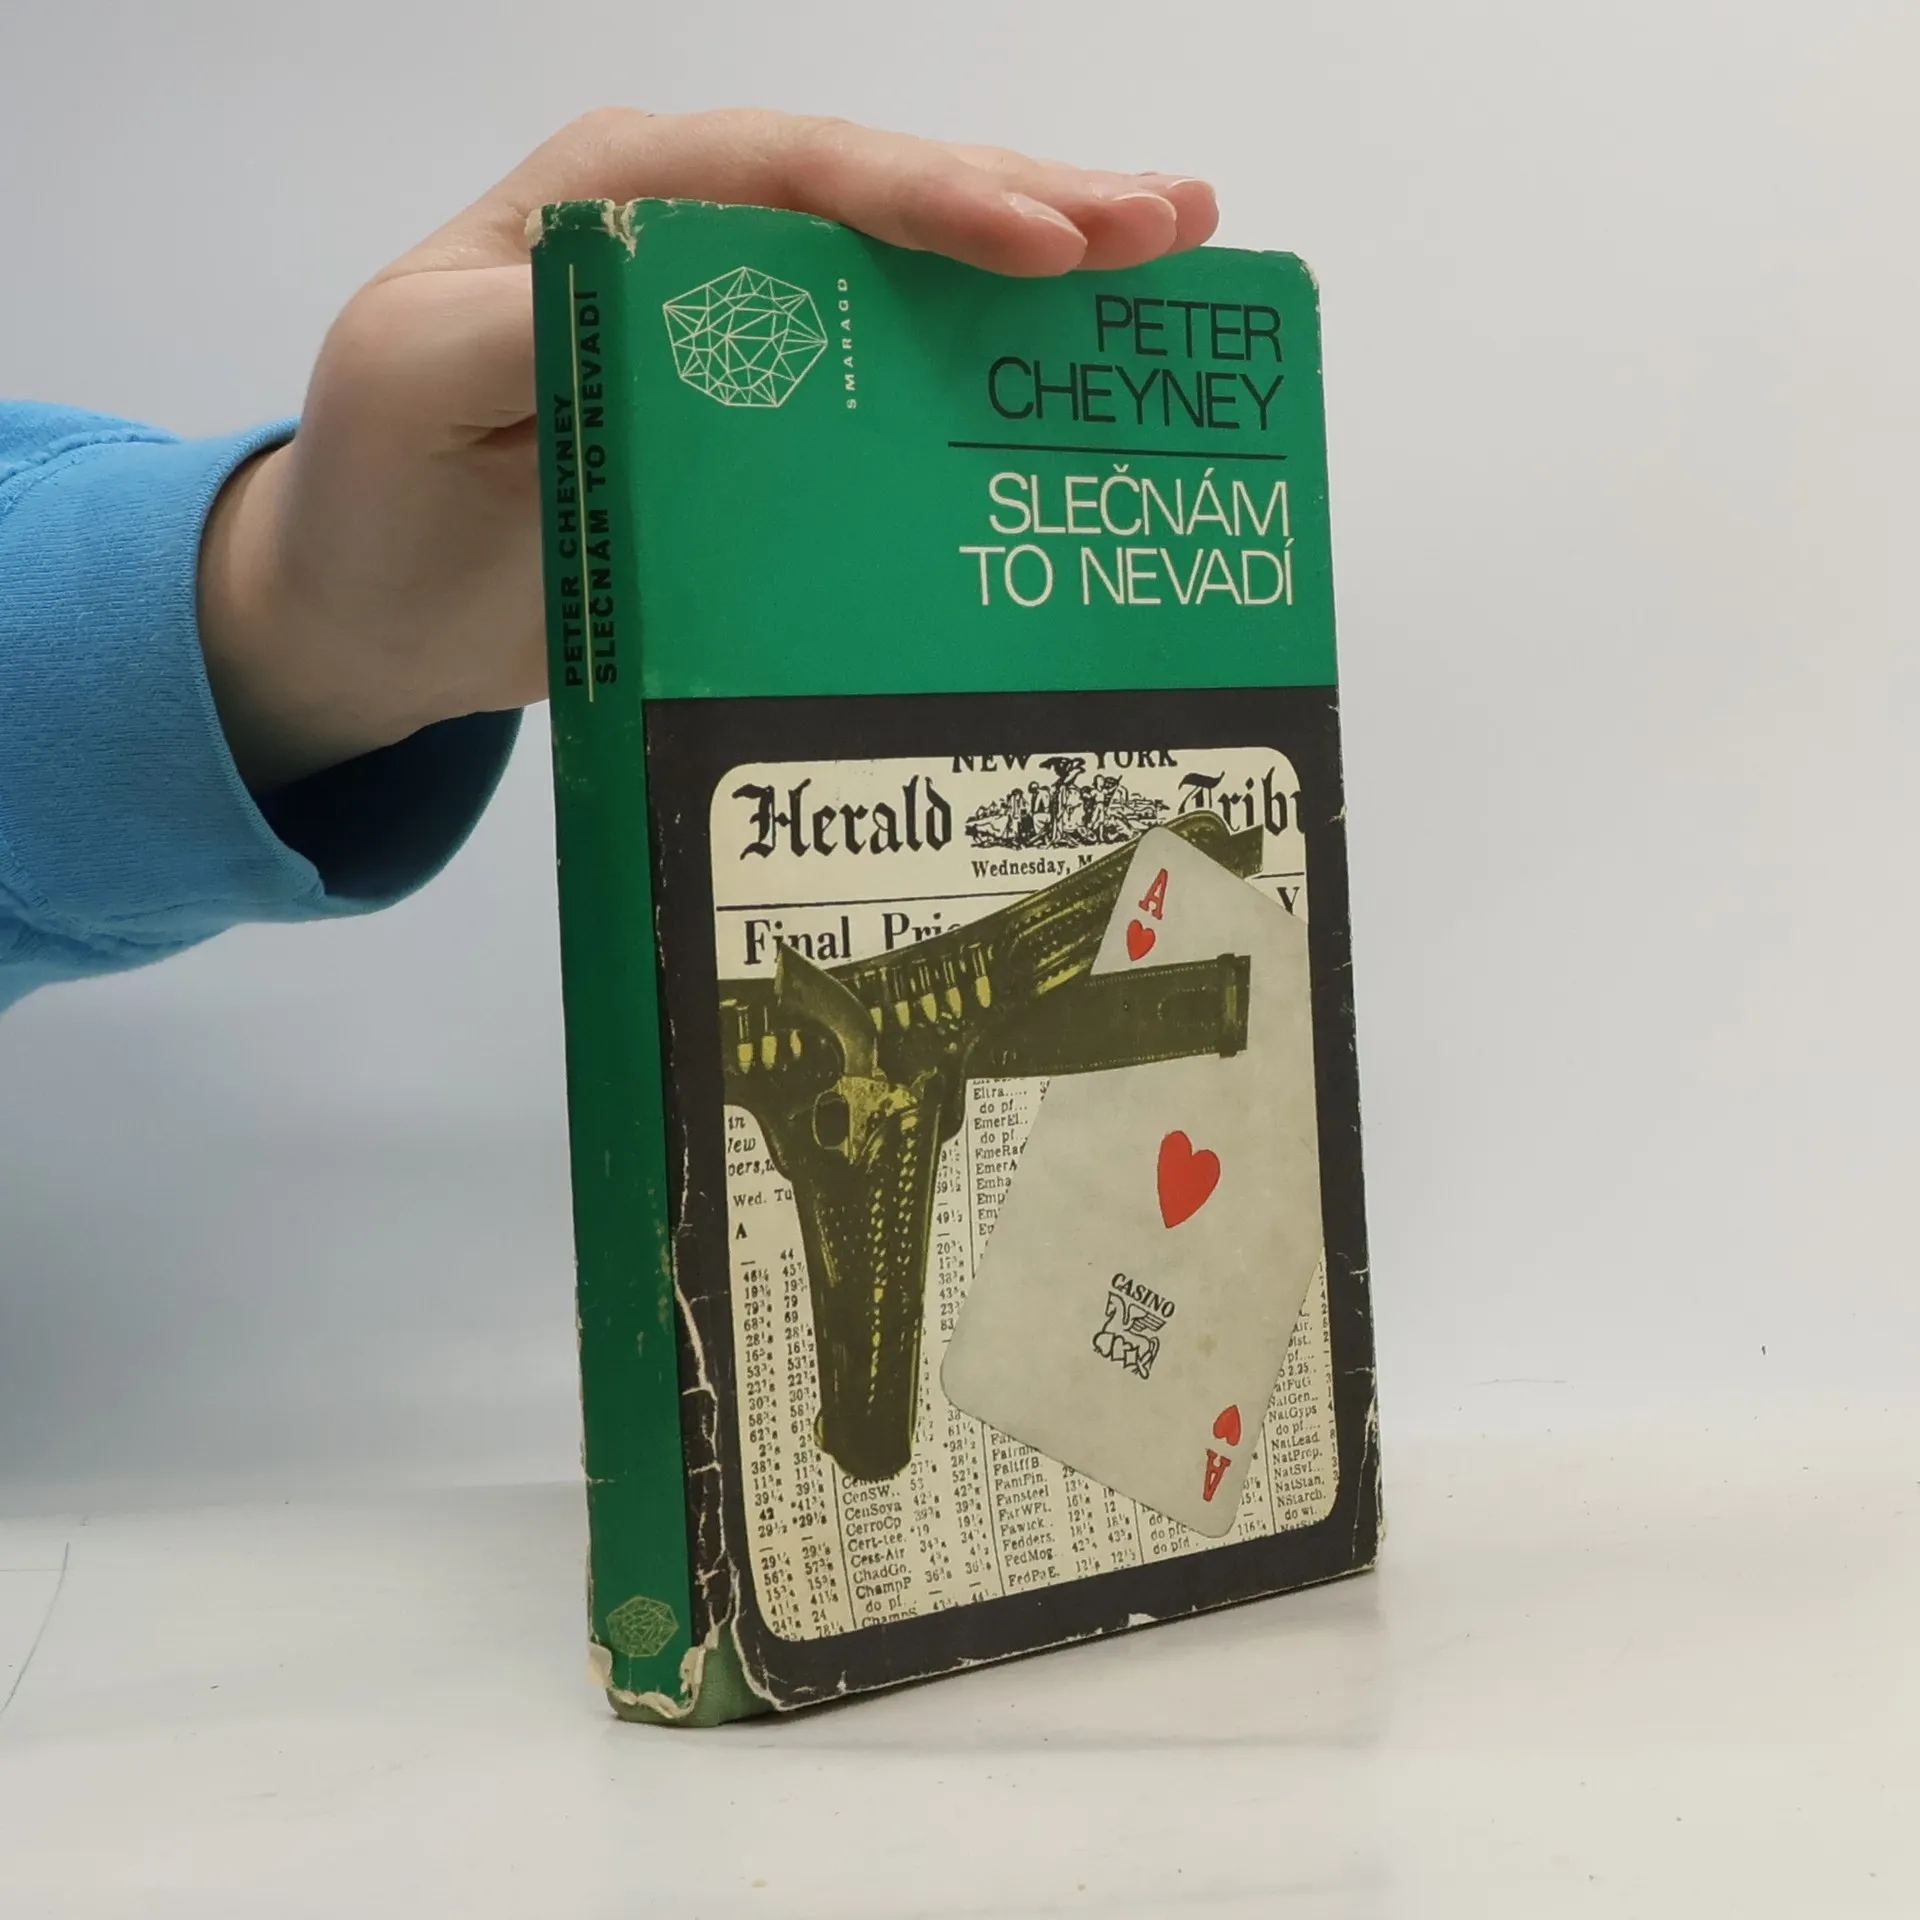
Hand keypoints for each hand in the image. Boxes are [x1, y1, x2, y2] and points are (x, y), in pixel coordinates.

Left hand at [198, 109, 1218, 790]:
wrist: (379, 605)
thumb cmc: (387, 482)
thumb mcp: (420, 381)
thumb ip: (533, 322)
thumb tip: (681, 295)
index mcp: (618, 204)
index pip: (792, 173)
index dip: (923, 198)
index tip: (1041, 241)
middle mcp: (702, 242)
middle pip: (882, 196)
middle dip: (1028, 203)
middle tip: (1166, 224)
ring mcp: (750, 328)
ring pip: (911, 266)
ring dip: (1043, 255)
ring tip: (1172, 245)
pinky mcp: (776, 416)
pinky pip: (897, 362)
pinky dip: (993, 353)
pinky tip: (1078, 346)